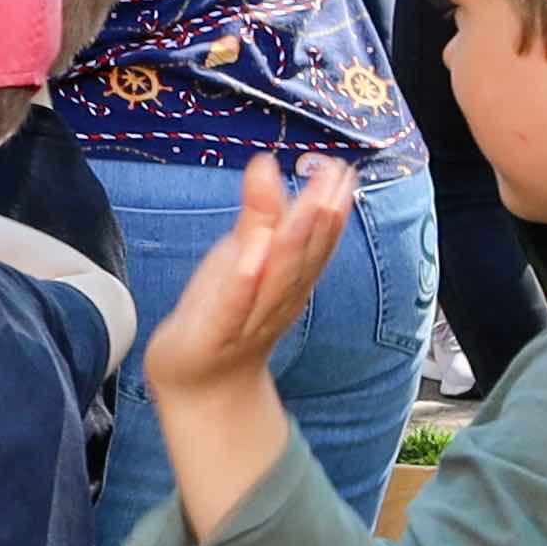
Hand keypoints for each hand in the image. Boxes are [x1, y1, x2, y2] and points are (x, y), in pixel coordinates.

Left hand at [140, 157, 360, 421]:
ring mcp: (250, 318)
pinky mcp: (216, 333)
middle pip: (303, 256)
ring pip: (276, 279)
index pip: (316, 240)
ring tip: (307, 205)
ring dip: (293, 242)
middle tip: (336, 178)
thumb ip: (258, 216)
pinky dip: (245, 284)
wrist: (202, 382)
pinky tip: (252, 258)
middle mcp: (279, 299)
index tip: (343, 170)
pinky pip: (234, 306)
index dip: (331, 206)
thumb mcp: (242, 255)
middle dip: (320, 217)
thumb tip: (267, 163)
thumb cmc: (227, 310)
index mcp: (289, 279)